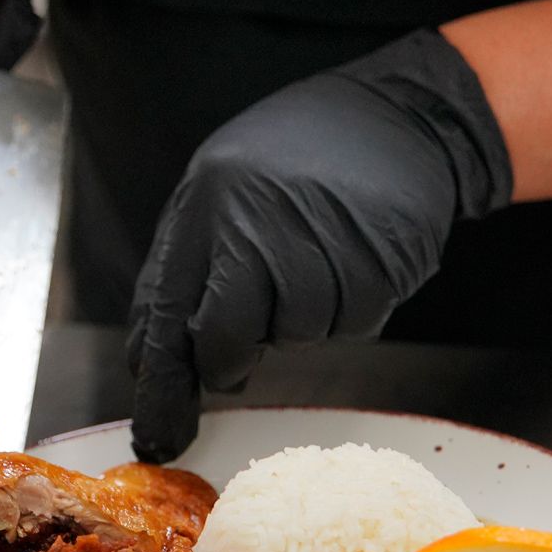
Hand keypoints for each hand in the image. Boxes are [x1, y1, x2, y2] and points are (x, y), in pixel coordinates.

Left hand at [127, 31, 513, 461]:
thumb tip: (151, 355)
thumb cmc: (299, 158)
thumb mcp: (220, 191)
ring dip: (303, 318)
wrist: (400, 117)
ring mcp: (321, 240)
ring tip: (316, 260)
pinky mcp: (378, 260)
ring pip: (296, 334)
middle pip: (228, 336)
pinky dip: (351, 308)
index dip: (163, 385)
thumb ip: (186, 268)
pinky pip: (352, 324)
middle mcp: (257, 220)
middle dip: (232, 357)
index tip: (158, 434)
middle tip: (247, 342)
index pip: (169, 313)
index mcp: (207, 201)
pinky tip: (352, 258)